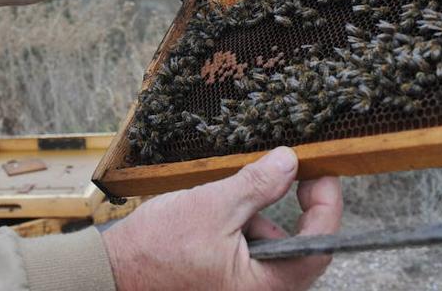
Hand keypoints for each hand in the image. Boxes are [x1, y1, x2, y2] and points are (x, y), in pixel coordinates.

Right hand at [101, 147, 341, 290]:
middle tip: (279, 172)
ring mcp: (243, 288)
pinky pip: (250, 250)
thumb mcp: (212, 206)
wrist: (116, 269)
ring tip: (224, 198)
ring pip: (272, 245)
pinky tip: (214, 214)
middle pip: (298, 246)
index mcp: (264, 287)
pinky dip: (241, 226)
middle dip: (286, 208)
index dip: (326, 205)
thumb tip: (290, 162)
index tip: (319, 172)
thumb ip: (257, 185)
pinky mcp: (228, 280)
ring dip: (258, 215)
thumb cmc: (158, 249)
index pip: (319, 246)